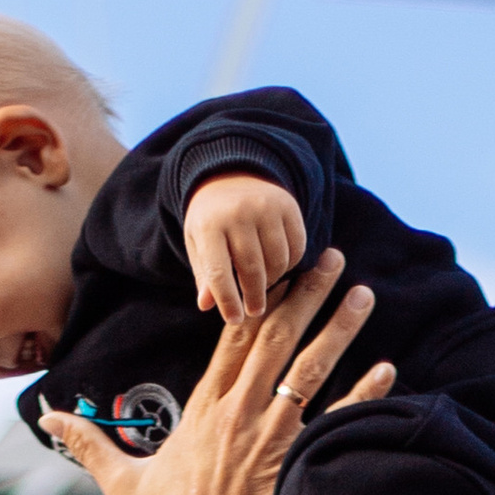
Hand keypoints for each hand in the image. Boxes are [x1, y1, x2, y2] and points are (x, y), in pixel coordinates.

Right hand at [42, 252, 392, 494]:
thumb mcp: (118, 482)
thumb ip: (87, 442)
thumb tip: (45, 418)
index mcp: (201, 412)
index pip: (232, 339)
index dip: (256, 297)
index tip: (277, 266)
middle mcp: (238, 417)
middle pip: (276, 339)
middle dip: (306, 293)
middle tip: (331, 256)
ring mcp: (269, 441)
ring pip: (310, 372)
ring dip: (339, 329)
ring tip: (363, 294)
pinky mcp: (294, 468)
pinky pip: (335, 422)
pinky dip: (364, 394)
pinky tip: (388, 367)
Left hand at [184, 170, 308, 322]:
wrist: (231, 175)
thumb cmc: (211, 219)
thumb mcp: (198, 244)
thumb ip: (204, 274)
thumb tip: (207, 306)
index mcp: (209, 225)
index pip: (219, 273)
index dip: (228, 301)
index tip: (234, 320)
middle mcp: (239, 213)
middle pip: (252, 269)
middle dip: (254, 296)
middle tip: (254, 311)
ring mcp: (266, 207)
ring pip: (277, 261)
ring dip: (272, 280)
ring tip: (262, 286)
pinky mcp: (289, 205)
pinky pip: (296, 247)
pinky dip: (290, 264)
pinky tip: (277, 267)